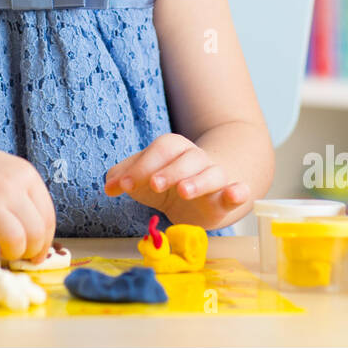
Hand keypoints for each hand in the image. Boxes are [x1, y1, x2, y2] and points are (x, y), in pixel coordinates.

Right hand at [0, 123, 55, 264]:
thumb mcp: (4, 172)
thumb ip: (19, 197)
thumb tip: (33, 238)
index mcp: (25, 174)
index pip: (48, 219)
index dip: (44, 244)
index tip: (35, 255)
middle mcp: (9, 185)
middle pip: (35, 234)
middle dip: (28, 253)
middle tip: (15, 256)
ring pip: (14, 241)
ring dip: (9, 255)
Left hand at [104, 133, 250, 228]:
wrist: (200, 196)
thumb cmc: (167, 182)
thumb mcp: (143, 179)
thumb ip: (124, 177)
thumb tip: (109, 184)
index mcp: (173, 149)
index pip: (160, 150)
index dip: (142, 165)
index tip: (125, 184)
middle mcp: (196, 159)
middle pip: (186, 158)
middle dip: (169, 171)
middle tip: (154, 185)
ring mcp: (214, 177)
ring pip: (211, 173)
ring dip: (198, 181)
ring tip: (183, 191)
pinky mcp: (227, 199)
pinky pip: (239, 191)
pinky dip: (238, 192)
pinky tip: (236, 193)